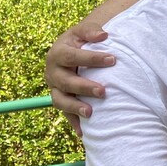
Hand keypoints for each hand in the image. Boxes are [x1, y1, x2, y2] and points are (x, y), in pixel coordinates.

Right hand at [45, 22, 113, 136]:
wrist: (69, 49)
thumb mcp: (81, 32)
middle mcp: (53, 72)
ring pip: (60, 100)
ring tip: (90, 113)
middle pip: (66, 81)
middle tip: (103, 91)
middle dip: (84, 87)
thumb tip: (104, 35)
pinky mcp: (60, 99)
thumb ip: (90, 31)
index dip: (92, 59)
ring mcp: (54, 88)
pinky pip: (64, 113)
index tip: (113, 60)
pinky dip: (73, 123)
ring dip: (74, 107)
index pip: (73, 56)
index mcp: (58, 53)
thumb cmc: (80, 41)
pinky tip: (83, 133)